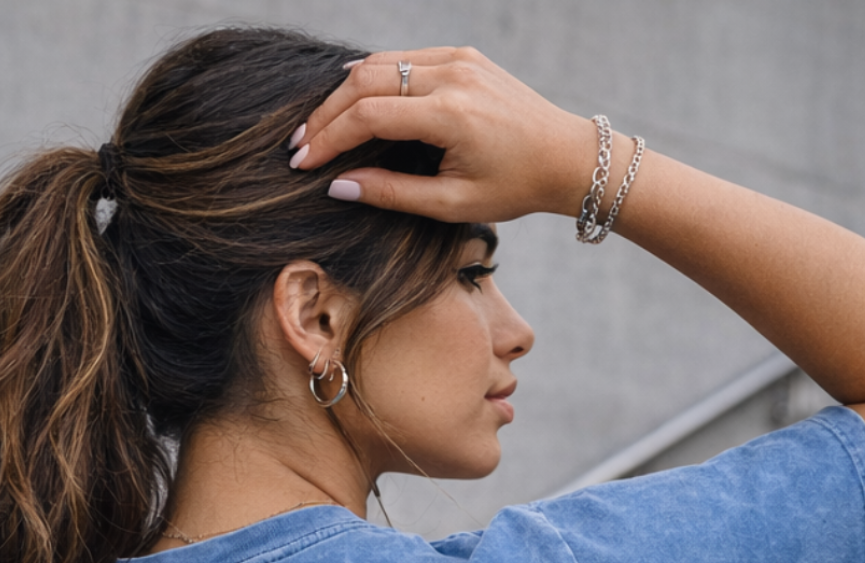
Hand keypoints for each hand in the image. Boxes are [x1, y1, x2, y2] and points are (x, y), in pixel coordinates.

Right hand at [290, 47, 599, 224]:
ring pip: (381, 63)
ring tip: (317, 127)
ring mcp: (459, 59)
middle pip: (365, 81)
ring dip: (343, 94)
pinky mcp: (463, 56)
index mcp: (450, 114)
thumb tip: (338, 186)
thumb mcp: (451, 205)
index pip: (369, 115)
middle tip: (299, 146)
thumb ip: (391, 194)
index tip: (301, 163)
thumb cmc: (513, 188)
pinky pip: (404, 58)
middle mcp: (453, 76)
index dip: (328, 138)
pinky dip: (371, 77)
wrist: (565, 156)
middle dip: (325, 115)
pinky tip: (349, 96)